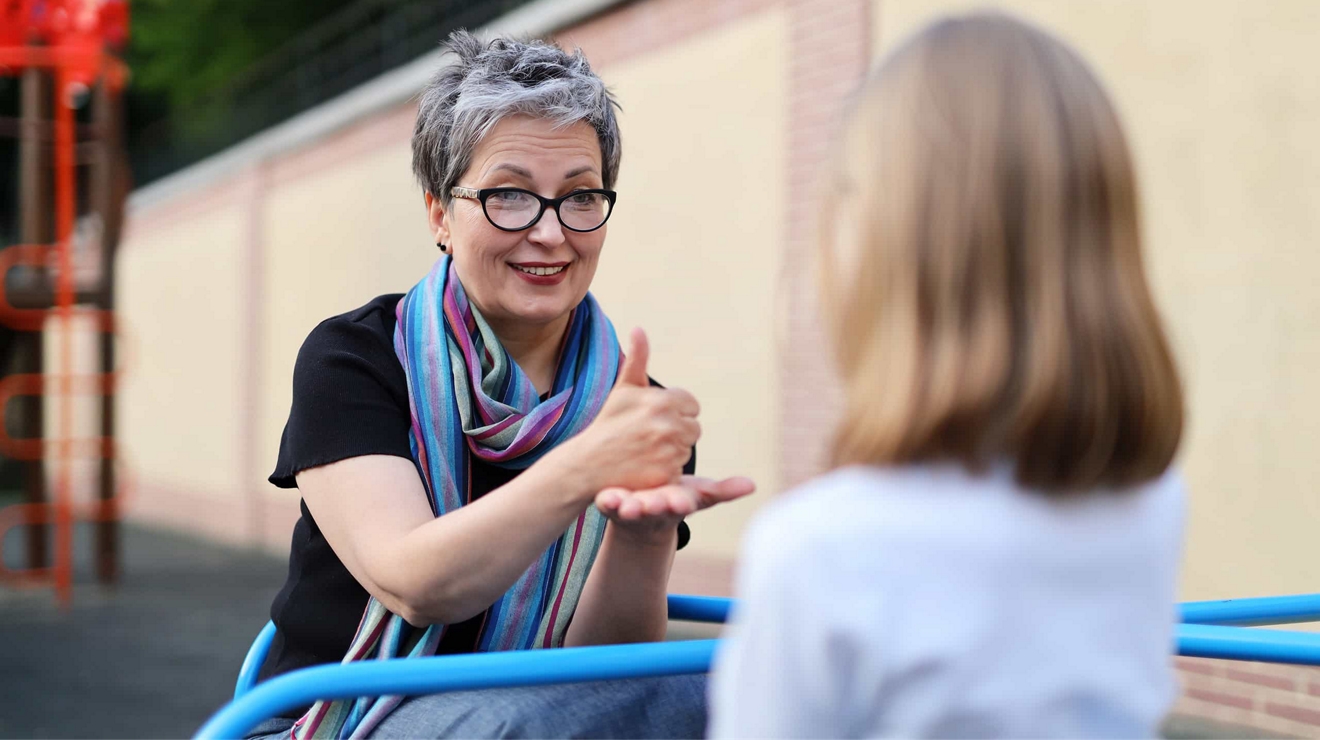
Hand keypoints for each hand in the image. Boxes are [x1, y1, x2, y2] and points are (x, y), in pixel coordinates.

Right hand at [551, 328, 700, 494]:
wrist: (588, 463)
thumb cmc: (608, 423)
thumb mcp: (623, 389)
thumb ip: (637, 358)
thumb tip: (639, 329)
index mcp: (662, 401)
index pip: (691, 405)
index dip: (674, 411)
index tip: (652, 418)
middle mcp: (668, 425)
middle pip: (693, 427)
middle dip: (675, 431)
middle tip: (647, 436)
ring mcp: (668, 451)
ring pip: (687, 448)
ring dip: (672, 450)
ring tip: (645, 450)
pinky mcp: (667, 474)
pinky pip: (681, 468)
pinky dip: (667, 469)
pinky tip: (647, 466)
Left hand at [594, 475, 755, 542]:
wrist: (641, 518)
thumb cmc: (674, 499)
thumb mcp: (699, 494)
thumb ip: (723, 491)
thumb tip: (753, 485)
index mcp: (676, 504)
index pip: (681, 504)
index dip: (680, 503)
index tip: (681, 502)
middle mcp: (654, 508)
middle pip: (656, 508)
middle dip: (655, 507)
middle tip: (654, 503)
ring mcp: (631, 509)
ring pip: (630, 510)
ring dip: (629, 508)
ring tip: (629, 505)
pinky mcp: (610, 505)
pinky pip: (607, 504)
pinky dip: (608, 503)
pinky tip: (607, 497)